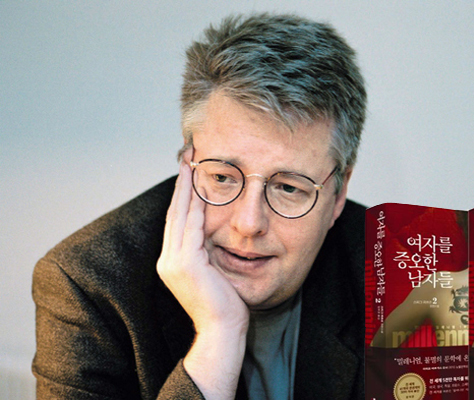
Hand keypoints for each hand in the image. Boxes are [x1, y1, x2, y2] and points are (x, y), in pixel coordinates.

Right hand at [157, 149, 248, 398]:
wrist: (223, 330)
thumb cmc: (225, 304)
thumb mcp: (215, 272)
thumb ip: (209, 252)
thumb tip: (216, 234)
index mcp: (173, 262)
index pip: (177, 220)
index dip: (182, 194)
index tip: (189, 171)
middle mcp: (168, 260)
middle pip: (174, 212)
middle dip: (181, 183)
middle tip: (187, 156)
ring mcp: (173, 262)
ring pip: (180, 214)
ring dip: (186, 187)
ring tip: (191, 162)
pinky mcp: (185, 264)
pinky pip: (191, 227)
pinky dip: (194, 205)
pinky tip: (199, 186)